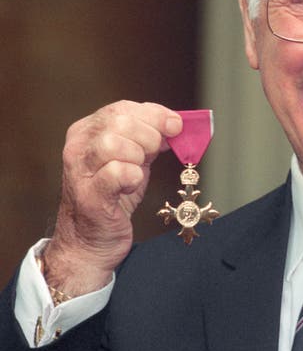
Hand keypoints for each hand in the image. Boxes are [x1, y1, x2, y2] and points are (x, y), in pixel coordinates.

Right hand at [42, 101, 182, 296]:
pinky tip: (131, 187)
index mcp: (86, 132)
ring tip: (137, 173)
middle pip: (120, 121)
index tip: (176, 126)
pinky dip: (133, 177)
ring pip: (114, 143)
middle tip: (153, 156)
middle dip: (149, 137)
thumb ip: (148, 139)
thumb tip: (175, 124)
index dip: (155, 115)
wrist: (90, 242)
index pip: (122, 108)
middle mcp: (77, 146)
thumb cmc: (113, 199)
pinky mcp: (89, 195)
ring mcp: (79, 171)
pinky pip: (118, 173)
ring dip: (138, 157)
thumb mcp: (132, 160)